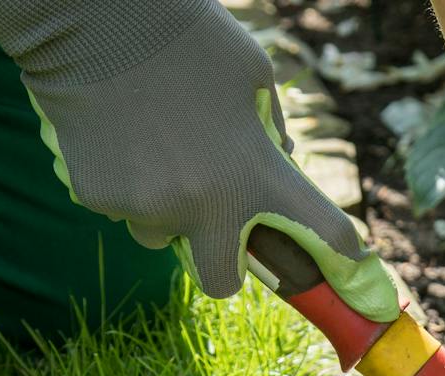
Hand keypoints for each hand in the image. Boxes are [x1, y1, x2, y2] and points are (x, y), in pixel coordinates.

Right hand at [0, 0, 396, 319]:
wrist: (95, 20)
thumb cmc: (187, 37)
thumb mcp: (253, 74)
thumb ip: (272, 130)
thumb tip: (281, 162)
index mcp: (256, 173)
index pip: (320, 230)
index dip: (339, 249)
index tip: (349, 256)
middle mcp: (205, 203)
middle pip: (221, 281)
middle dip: (224, 264)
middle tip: (219, 230)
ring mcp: (148, 206)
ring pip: (162, 235)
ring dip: (166, 211)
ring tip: (157, 150)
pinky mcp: (100, 198)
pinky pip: (121, 206)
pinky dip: (124, 183)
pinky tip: (121, 135)